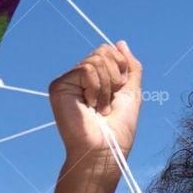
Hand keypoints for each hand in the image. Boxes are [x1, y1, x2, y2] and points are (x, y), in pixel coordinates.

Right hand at [49, 41, 141, 165]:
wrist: (105, 150)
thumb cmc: (119, 128)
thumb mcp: (132, 92)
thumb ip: (130, 67)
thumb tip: (121, 42)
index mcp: (97, 79)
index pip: (109, 51)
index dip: (121, 67)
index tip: (119, 91)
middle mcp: (81, 78)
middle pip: (103, 51)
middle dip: (115, 76)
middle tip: (109, 102)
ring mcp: (70, 81)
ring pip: (96, 59)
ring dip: (106, 87)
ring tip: (100, 108)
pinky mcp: (59, 86)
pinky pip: (86, 68)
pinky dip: (96, 87)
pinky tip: (90, 105)